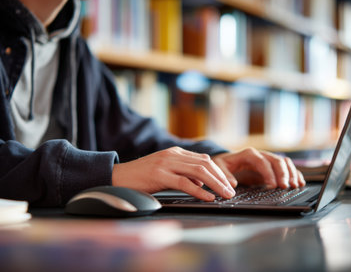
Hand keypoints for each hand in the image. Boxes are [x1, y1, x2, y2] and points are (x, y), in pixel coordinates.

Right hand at [112, 146, 235, 200]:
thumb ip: (184, 175)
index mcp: (175, 152)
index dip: (219, 172)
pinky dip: (199, 190)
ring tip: (225, 194)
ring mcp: (166, 163)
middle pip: (205, 165)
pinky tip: (208, 197)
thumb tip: (203, 184)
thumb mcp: (166, 172)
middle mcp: (173, 155)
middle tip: (232, 191)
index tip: (229, 183)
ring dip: (215, 184)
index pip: (204, 160)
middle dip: (221, 178)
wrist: (118, 177)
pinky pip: (184, 182)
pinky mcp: (159, 174)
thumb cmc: (142, 177)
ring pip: (198, 172)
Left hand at [212, 148, 305, 188]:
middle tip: (286, 187)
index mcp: (248, 154)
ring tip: (295, 185)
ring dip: (291, 173)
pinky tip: (299, 182)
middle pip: (276, 161)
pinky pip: (286, 167)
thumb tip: (233, 184)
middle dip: (283, 174)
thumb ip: (225, 175)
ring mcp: (268, 159)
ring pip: (283, 162)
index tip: (272, 185)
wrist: (226, 160)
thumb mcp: (218, 168)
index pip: (261, 161)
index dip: (268, 173)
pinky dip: (294, 173)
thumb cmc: (223, 164)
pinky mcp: (272, 166)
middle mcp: (260, 154)